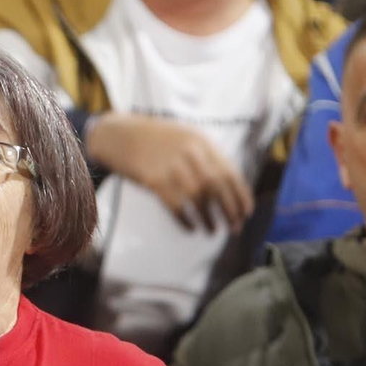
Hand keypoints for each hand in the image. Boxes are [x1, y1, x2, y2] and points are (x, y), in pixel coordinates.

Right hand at [85, 113, 252, 231]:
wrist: (119, 135)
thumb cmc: (154, 139)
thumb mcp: (185, 137)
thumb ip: (206, 156)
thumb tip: (227, 186)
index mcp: (201, 142)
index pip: (230, 172)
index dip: (241, 195)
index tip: (246, 212)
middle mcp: (190, 152)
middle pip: (217, 187)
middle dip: (230, 210)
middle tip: (235, 227)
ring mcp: (171, 166)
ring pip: (199, 198)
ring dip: (209, 218)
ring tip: (213, 231)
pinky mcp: (154, 179)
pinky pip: (176, 205)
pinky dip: (186, 220)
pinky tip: (191, 228)